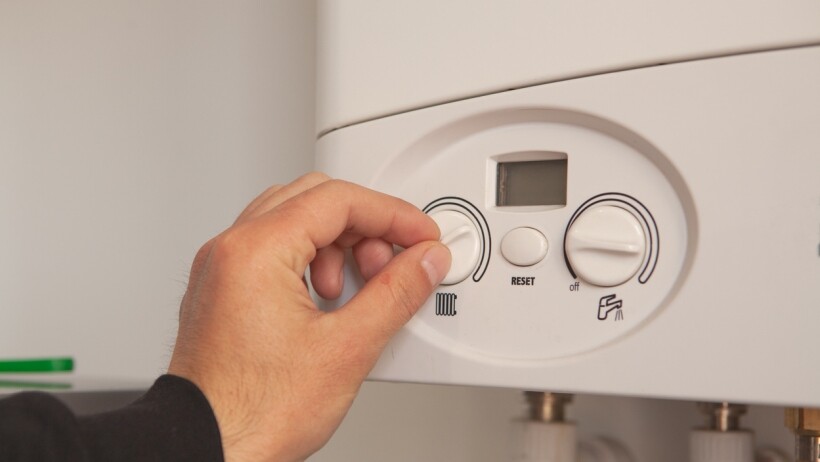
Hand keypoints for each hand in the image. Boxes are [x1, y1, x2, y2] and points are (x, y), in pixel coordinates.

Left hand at [168, 173, 450, 461]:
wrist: (209, 452)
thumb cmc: (253, 413)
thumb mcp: (346, 349)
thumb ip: (396, 294)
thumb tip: (425, 261)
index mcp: (255, 252)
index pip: (337, 200)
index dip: (391, 213)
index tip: (420, 234)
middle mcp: (230, 251)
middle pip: (313, 200)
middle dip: (364, 226)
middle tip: (395, 261)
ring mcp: (221, 271)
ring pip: (292, 222)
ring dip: (336, 245)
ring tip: (359, 287)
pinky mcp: (223, 293)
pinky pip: (273, 252)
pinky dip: (309, 262)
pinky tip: (329, 301)